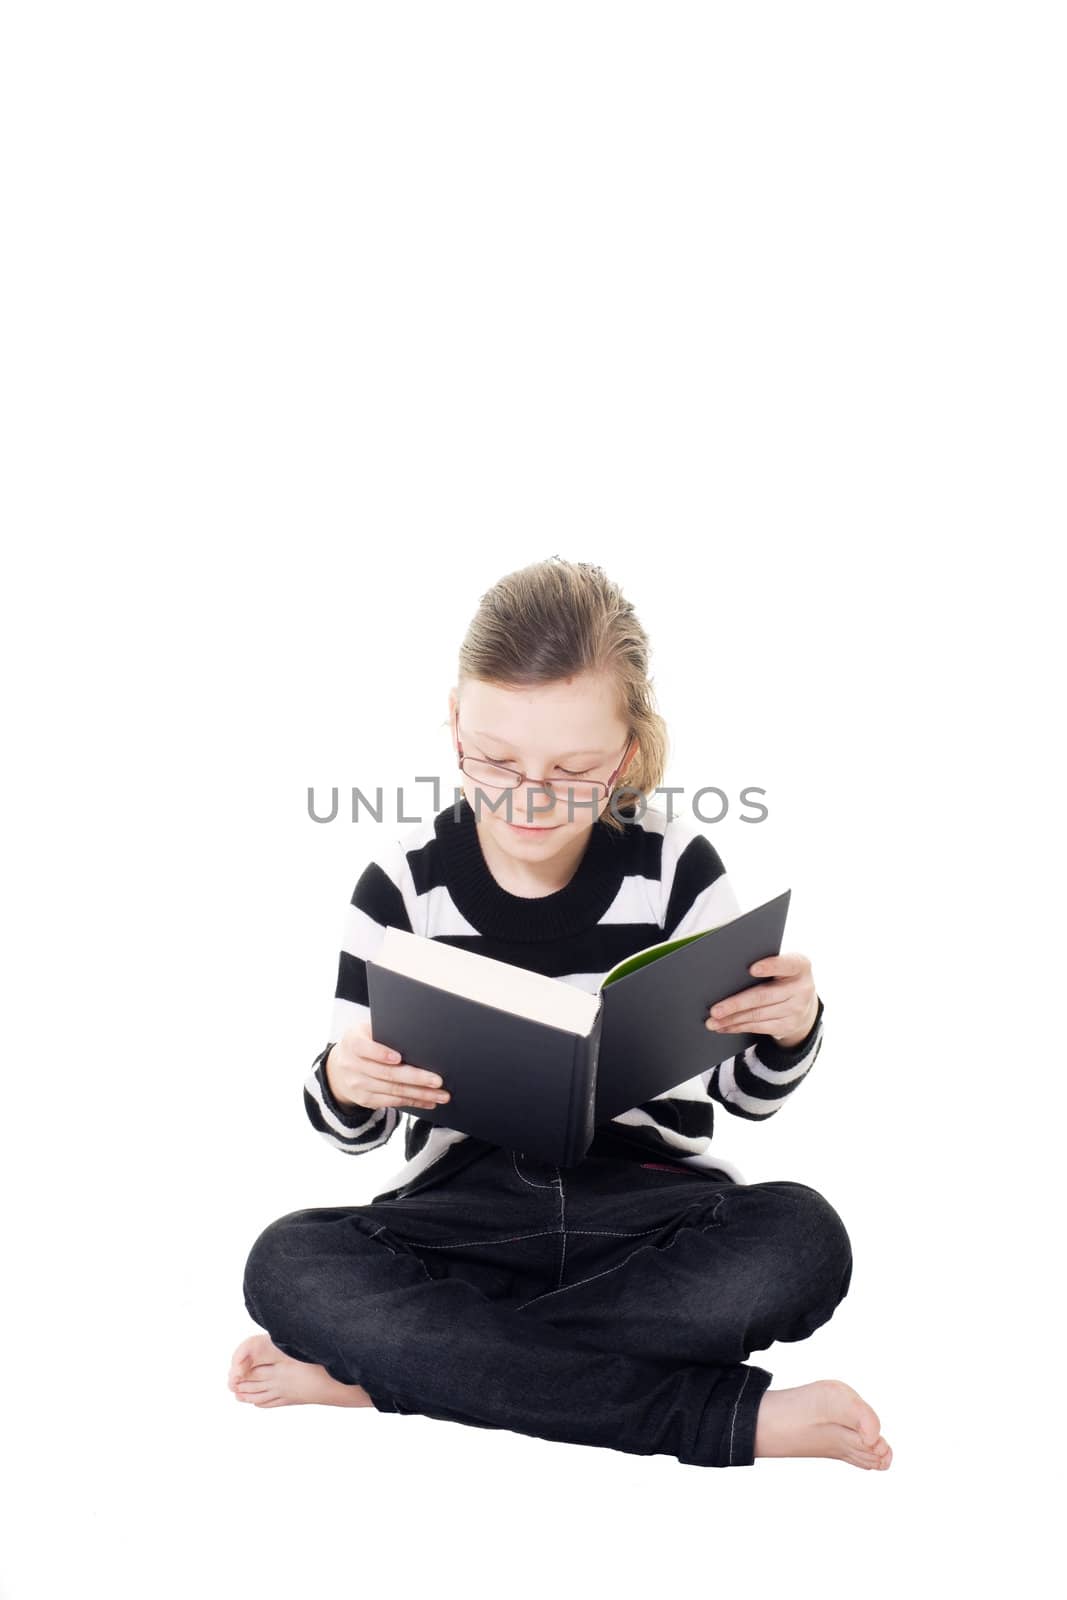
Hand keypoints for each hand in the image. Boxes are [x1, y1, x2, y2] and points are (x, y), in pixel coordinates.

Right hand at [326, 1020, 451, 1110]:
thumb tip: (418, 1036)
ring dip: (420, 1094)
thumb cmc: (363, 1042)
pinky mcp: (365, 1100)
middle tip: (437, 1080)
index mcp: (352, 1042)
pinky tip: (428, 1100)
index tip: (399, 1058)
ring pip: (393, 1091)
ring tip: (441, 1094)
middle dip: (415, 1078)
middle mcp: (351, 1065)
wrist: (339, 1067)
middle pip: (386, 1073)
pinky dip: (413, 1101)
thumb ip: (385, 1032)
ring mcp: (357, 1085)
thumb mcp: (366, 1031)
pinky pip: (392, 1102)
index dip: (381, 1053)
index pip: (364, 1048)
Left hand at [705, 952, 819, 1048]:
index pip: (786, 964)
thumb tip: (729, 972)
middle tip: (715, 1010)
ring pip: (757, 1015)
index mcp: (800, 966)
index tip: (751, 969)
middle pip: (763, 996)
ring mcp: (796, 1009)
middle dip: (736, 1004)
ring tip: (713, 1021)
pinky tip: (725, 1026)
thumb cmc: (784, 976)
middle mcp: (801, 988)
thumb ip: (767, 965)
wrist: (805, 1003)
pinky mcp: (788, 1026)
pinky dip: (738, 1027)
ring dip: (732, 1019)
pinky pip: (759, 1027)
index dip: (769, 966)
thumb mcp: (784, 966)